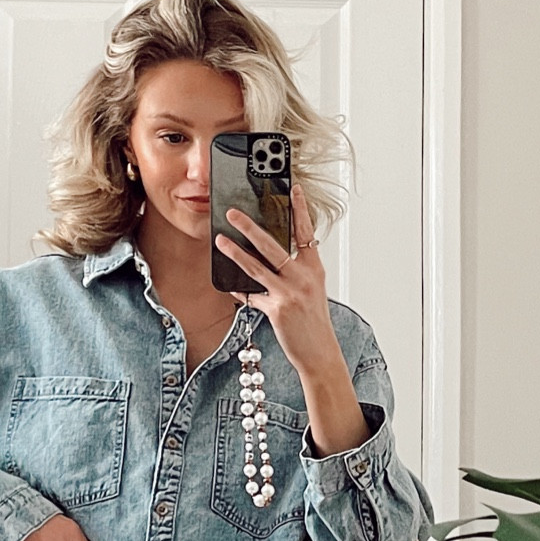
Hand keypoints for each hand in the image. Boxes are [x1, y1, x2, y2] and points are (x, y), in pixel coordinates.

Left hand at [215, 184, 335, 374]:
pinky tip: (229, 285)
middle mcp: (303, 277)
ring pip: (256, 267)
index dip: (300, 209)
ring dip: (235, 252)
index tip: (293, 188)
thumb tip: (268, 258)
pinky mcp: (277, 309)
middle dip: (250, 227)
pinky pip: (251, 296)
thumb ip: (295, 272)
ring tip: (220, 240)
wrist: (319, 352)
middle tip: (234, 213)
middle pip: (273, 245)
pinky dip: (239, 291)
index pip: (307, 232)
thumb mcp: (312, 291)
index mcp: (314, 269)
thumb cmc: (313, 322)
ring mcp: (289, 293)